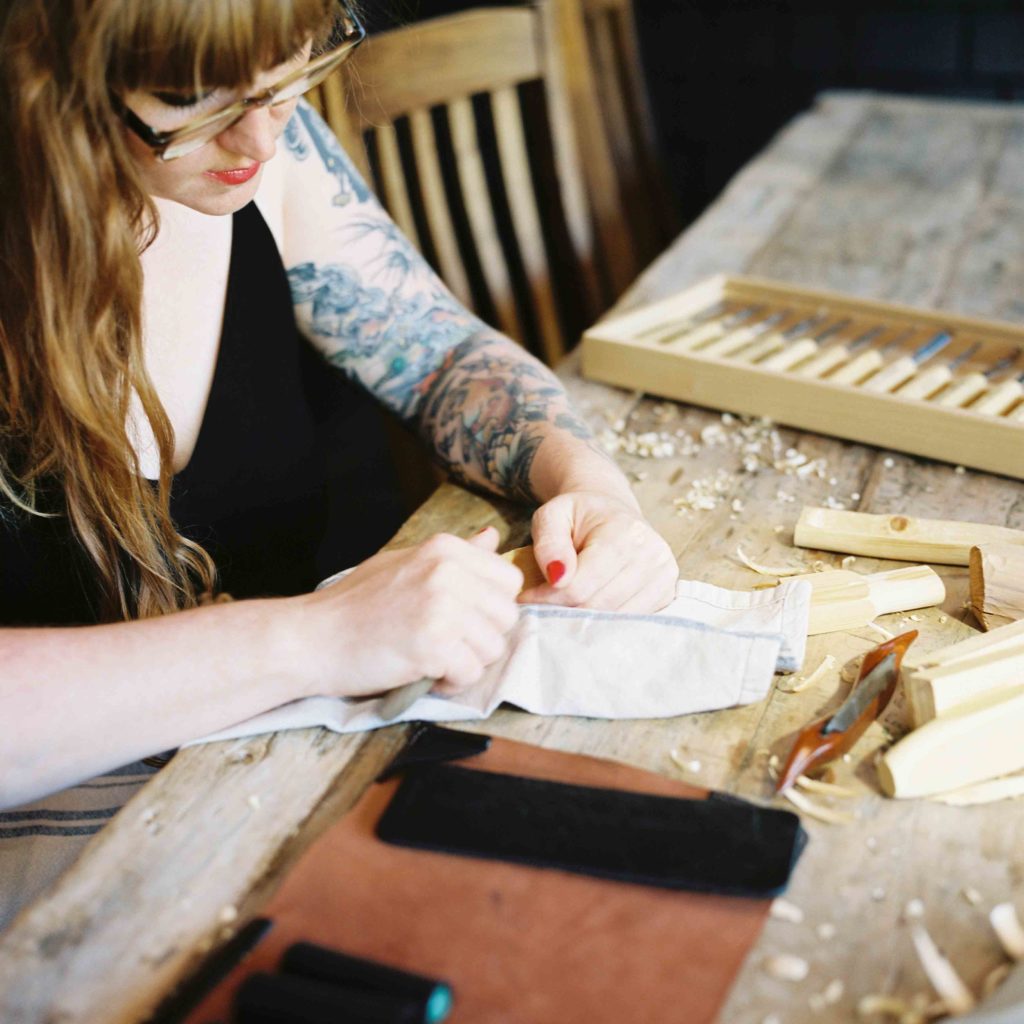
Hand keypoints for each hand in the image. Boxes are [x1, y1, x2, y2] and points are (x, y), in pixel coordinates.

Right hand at [292, 527, 521, 698]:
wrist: (312, 638)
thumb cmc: (355, 604)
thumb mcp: (405, 563)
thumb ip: (455, 555)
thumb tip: (493, 537)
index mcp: (444, 549)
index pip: (508, 581)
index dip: (490, 608)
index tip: (461, 619)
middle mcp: (448, 572)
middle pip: (506, 617)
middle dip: (482, 638)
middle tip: (445, 644)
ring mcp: (442, 607)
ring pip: (493, 648)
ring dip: (467, 663)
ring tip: (432, 659)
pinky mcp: (433, 645)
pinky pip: (470, 673)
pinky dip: (451, 682)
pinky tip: (425, 674)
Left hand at [519, 491, 676, 611]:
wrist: (610, 509)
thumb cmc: (578, 514)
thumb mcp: (552, 515)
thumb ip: (549, 543)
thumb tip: (557, 577)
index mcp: (625, 532)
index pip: (581, 585)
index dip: (547, 598)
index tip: (526, 597)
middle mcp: (653, 555)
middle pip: (598, 605)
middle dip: (562, 610)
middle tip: (539, 607)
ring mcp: (664, 577)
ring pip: (614, 619)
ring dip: (582, 619)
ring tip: (561, 606)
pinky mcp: (667, 594)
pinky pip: (630, 621)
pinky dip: (604, 622)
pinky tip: (587, 610)